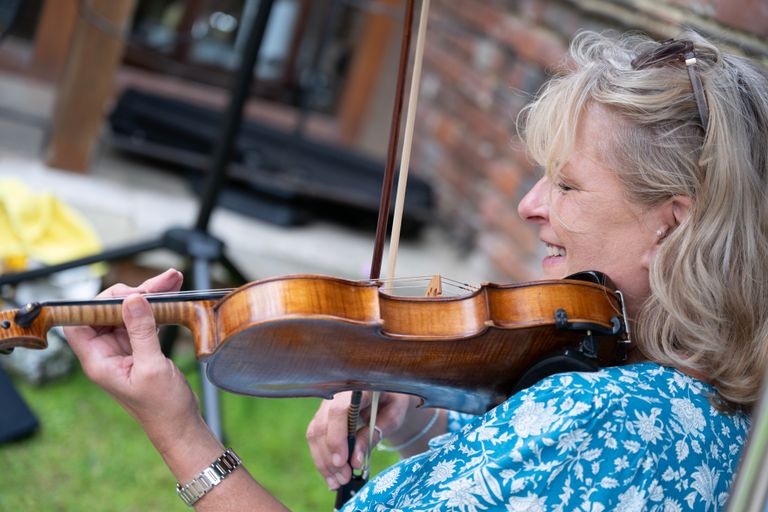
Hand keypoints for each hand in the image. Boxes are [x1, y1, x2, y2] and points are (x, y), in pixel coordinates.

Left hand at [64, 269, 198, 446]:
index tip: (126, 294)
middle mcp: (106, 352)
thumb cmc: (162, 407)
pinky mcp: (141, 348)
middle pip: (107, 311)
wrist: (180, 425)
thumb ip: (141, 331)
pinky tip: (173, 296)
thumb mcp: (152, 368)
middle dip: (132, 293)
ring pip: (128, 312)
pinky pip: (144, 320)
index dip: (95, 304)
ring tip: (172, 281)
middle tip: (160, 282)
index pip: (79, 322)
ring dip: (149, 295)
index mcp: (98, 360)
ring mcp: (124, 349)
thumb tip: (133, 299)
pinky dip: (157, 307)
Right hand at [306, 391, 413, 488]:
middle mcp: (335, 393)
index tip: (342, 462)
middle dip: (330, 457)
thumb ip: (373, 435)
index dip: (336, 438)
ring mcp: (326, 403)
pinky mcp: (322, 415)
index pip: (338, 410)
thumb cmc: (393, 402)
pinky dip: (322, 458)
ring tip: (338, 482)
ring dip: (324, 462)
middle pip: (322, 425)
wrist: (388, 393)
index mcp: (356, 387)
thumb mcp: (392, 418)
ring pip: (315, 434)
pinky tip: (332, 476)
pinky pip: (316, 438)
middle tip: (344, 479)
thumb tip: (356, 461)